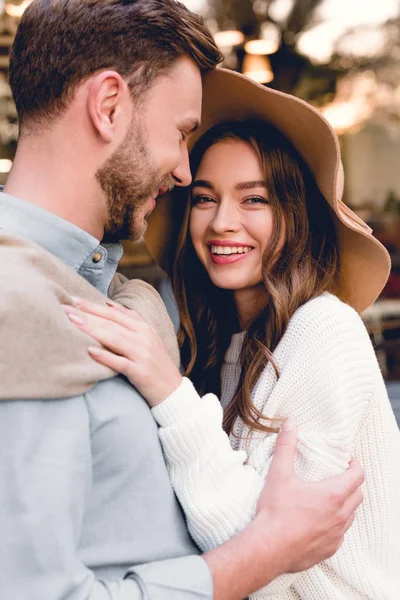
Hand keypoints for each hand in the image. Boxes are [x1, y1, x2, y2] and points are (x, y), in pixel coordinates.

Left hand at [62, 298, 182, 405]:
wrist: (172, 391)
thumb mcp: (147, 338)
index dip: (93, 306)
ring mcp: (142, 354)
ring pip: (114, 338)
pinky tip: (90, 351)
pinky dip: (105, 357)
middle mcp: (144, 337)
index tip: (73, 300)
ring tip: (72, 323)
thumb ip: (129, 322)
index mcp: (144, 327)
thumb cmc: (155, 364)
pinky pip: (120, 362)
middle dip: (87, 314)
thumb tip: (107, 305)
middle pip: (111, 323)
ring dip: (92, 330)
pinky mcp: (140, 371)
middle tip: (65, 308)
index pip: (114, 314)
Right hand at [255, 419, 363, 574]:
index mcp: (333, 494)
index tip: (348, 460)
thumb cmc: (275, 511)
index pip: (358, 475)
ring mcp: (336, 534)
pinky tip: (320, 521)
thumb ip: (286, 446)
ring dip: (345, 504)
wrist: (268, 548)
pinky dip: (336, 524)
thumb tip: (290, 424)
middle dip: (351, 483)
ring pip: (351, 516)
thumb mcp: (279, 474)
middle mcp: (340, 515)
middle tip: (338, 476)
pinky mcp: (329, 549)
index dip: (355, 465)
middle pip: (358, 495)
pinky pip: (340, 534)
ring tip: (330, 498)